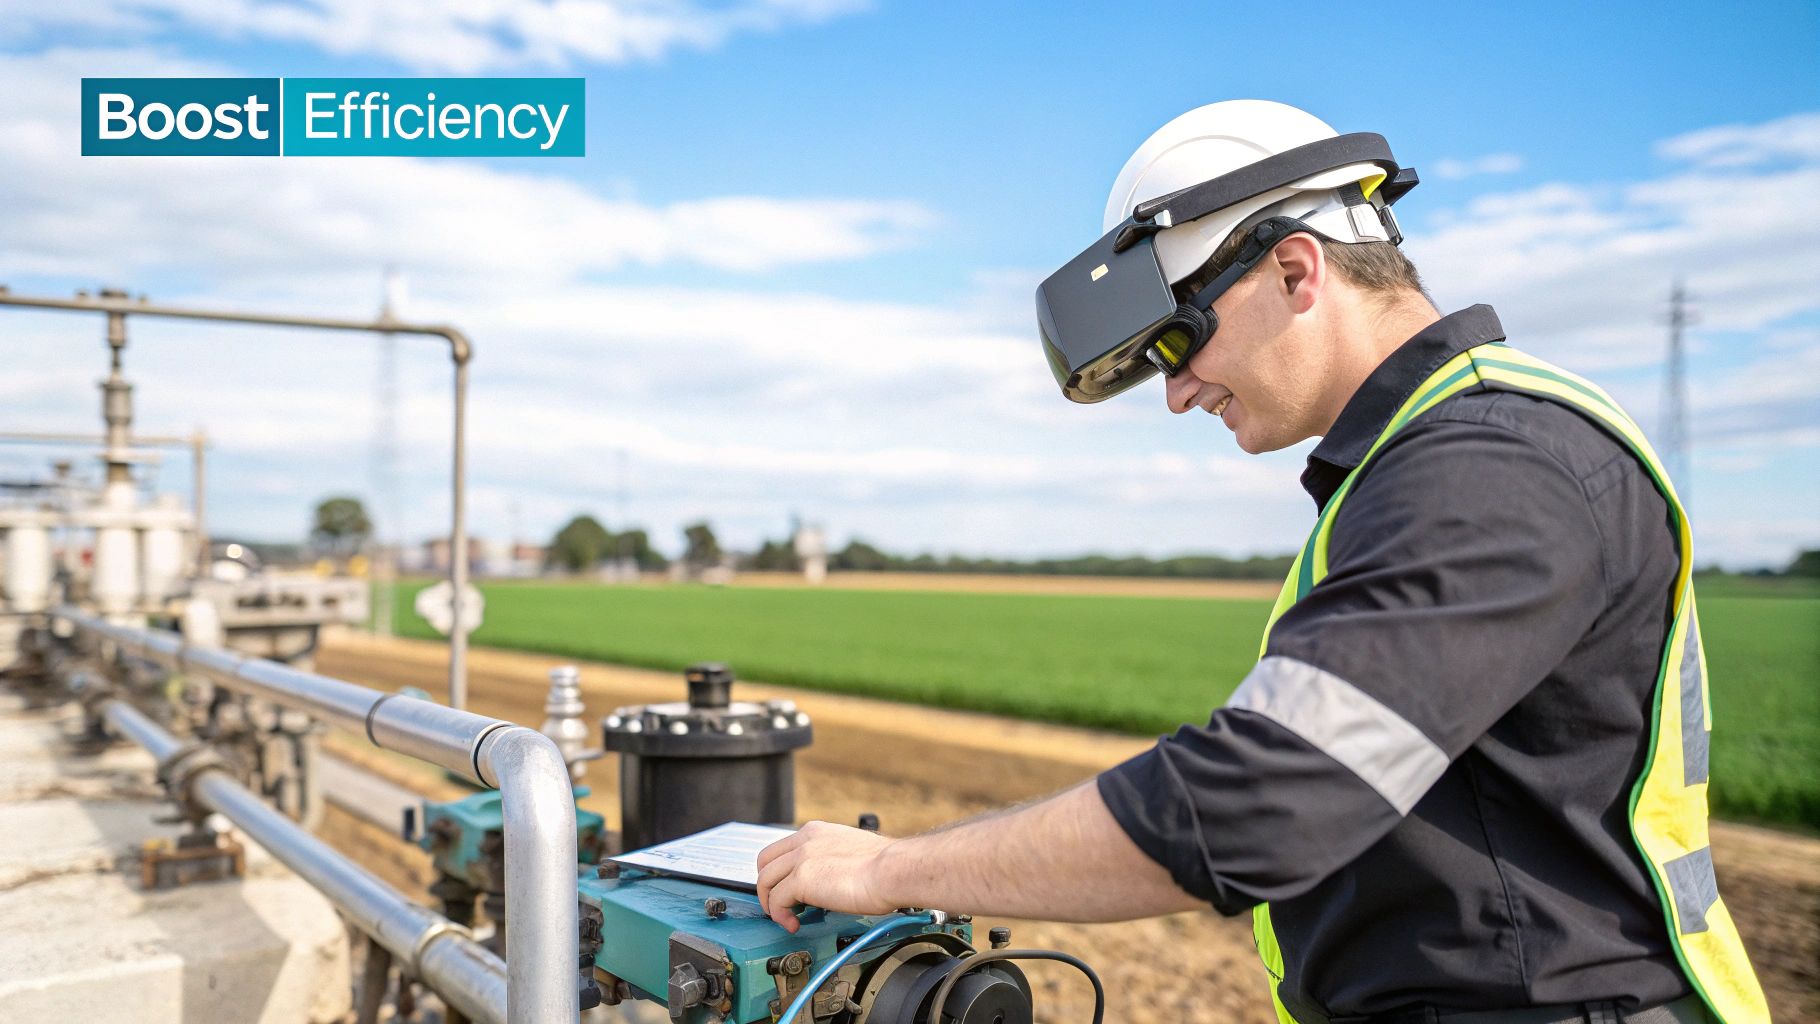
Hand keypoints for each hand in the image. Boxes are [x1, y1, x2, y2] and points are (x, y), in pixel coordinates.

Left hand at [755, 821, 896, 931]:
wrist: (893, 870)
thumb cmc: (885, 866)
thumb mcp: (851, 850)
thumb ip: (832, 858)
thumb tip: (829, 878)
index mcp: (817, 831)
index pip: (781, 848)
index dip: (778, 871)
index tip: (785, 888)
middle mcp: (805, 840)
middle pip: (765, 862)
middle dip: (767, 885)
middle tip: (778, 904)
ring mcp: (801, 858)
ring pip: (765, 881)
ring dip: (771, 904)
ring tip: (785, 918)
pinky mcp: (801, 879)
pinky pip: (776, 900)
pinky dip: (780, 916)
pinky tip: (794, 924)